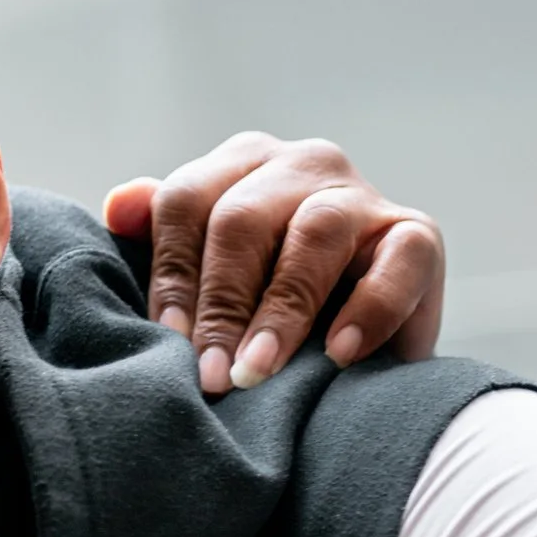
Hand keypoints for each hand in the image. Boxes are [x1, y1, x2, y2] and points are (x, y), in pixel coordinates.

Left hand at [103, 133, 445, 396]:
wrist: (355, 344)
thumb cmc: (261, 303)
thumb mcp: (205, 270)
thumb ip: (161, 235)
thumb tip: (118, 206)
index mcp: (240, 165)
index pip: (186, 202)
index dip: (171, 275)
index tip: (164, 340)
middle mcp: (301, 164)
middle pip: (242, 219)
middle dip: (221, 303)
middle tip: (211, 372)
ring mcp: (361, 196)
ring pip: (316, 235)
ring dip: (283, 310)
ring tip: (259, 369)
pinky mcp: (418, 235)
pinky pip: (399, 262)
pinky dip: (370, 310)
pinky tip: (339, 354)